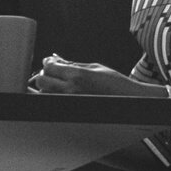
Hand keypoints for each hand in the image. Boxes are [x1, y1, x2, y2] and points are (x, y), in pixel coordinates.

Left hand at [28, 55, 166, 98]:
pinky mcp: (72, 111)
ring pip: (44, 94)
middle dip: (45, 75)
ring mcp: (70, 103)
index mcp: (77, 76)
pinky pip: (54, 103)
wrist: (129, 100)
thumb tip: (56, 59)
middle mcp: (70, 90)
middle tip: (54, 73)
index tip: (52, 62)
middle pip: (41, 81)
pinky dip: (54, 96)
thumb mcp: (94, 67)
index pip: (48, 67)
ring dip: (47, 87)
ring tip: (59, 84)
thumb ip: (72, 64)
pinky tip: (63, 92)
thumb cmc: (114, 82)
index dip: (48, 63)